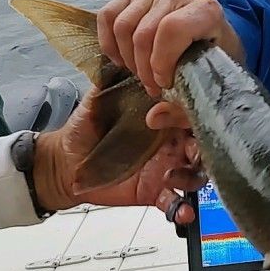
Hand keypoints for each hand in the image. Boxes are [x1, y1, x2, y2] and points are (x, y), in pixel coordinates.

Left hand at [31, 87, 206, 220]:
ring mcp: (167, 169)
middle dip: (205, 147)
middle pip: (203, 144)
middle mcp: (171, 142)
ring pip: (197, 174)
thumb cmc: (85, 128)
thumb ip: (112, 81)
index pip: (190, 112)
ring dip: (193, 177)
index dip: (190, 112)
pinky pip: (178, 203)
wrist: (64, 162)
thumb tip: (119, 58)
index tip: (169, 114)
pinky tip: (182, 212)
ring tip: (173, 178)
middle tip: (190, 151)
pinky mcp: (156, 193)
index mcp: (163, 118)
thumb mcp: (98, 100)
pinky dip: (183, 209)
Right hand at [98, 0, 243, 98]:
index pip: (171, 29)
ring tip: (140, 73)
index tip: (163, 84)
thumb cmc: (211, 60)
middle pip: (144, 32)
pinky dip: (109, 42)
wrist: (211, 37)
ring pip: (123, 25)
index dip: (161, 62)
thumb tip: (154, 117)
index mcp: (207, 10)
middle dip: (143, 68)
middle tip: (152, 87)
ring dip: (127, 57)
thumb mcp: (207, 85)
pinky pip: (108, 15)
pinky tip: (122, 60)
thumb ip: (183, 107)